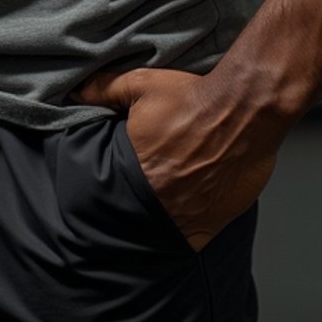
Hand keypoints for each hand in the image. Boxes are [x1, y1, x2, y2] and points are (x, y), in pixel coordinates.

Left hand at [72, 67, 276, 251]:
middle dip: (139, 199)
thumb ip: (106, 90)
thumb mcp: (143, 84)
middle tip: (148, 184)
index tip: (126, 174)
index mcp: (137, 170)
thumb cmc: (194, 97)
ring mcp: (187, 216)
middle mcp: (159, 199)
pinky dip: (186, 228)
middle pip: (138, 209)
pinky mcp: (212, 225)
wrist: (244, 109)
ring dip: (161, 214)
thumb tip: (76, 93)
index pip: (114, 190)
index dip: (117, 184)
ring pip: (163, 226)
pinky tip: (186, 211)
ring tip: (167, 197)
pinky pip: (191, 238)